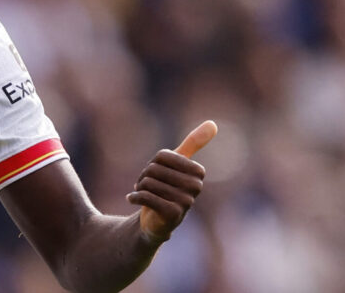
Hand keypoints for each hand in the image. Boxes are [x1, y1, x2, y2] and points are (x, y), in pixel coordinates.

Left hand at [127, 120, 217, 241]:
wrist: (156, 220)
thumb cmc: (167, 187)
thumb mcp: (178, 163)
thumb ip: (193, 143)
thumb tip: (212, 123)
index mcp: (198, 172)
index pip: (162, 155)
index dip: (153, 163)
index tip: (156, 173)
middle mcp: (196, 187)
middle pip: (154, 169)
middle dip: (144, 177)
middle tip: (147, 186)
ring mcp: (186, 202)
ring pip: (149, 183)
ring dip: (139, 188)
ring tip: (144, 195)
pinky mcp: (173, 215)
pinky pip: (147, 197)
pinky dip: (134, 197)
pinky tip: (132, 200)